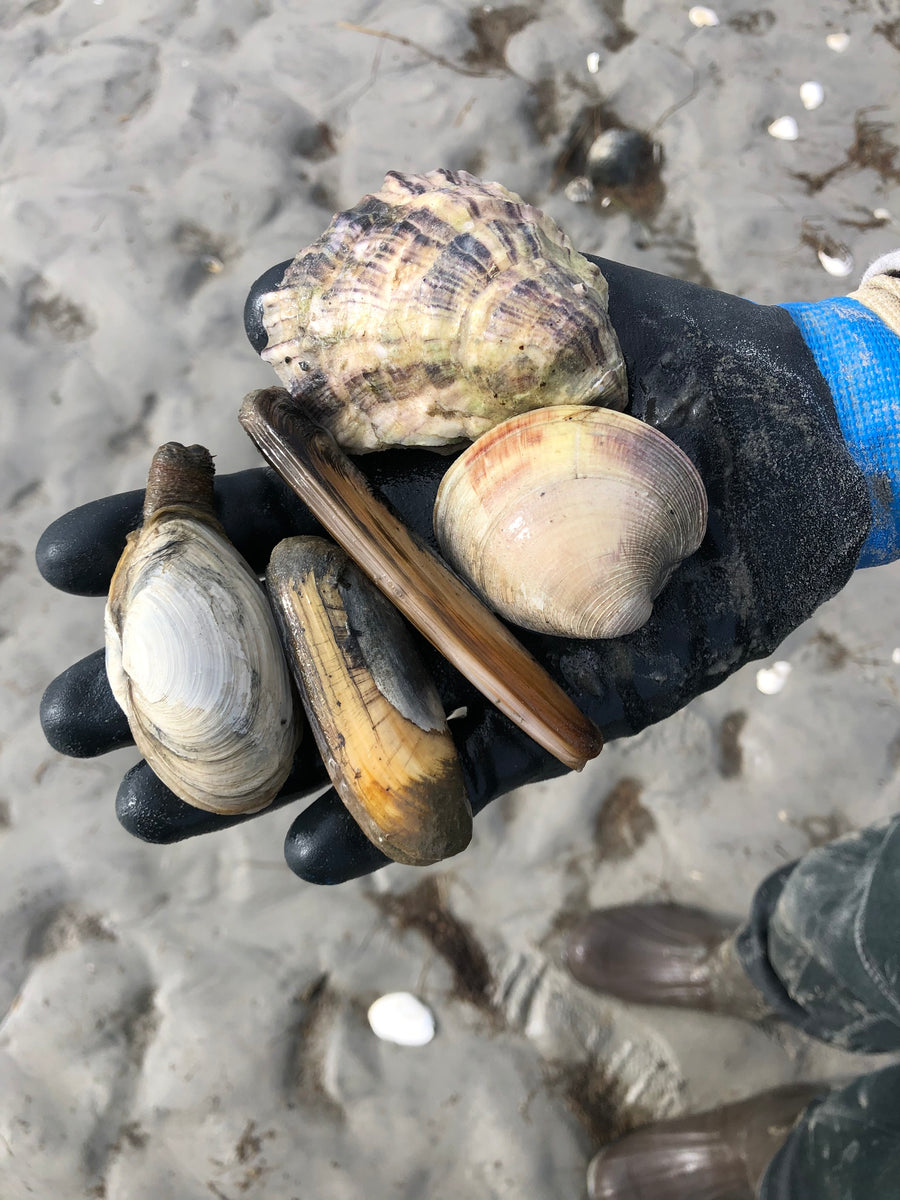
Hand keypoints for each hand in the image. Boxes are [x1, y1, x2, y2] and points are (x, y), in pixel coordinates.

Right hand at [37, 257, 875, 883]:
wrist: (796, 434)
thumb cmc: (663, 356)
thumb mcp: (524, 304)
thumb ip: (396, 310)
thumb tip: (254, 310)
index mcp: (390, 481)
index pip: (245, 511)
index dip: (151, 536)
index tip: (58, 560)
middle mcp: (414, 572)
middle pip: (272, 631)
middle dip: (167, 676)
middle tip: (68, 718)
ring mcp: (476, 647)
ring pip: (343, 718)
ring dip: (246, 774)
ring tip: (146, 811)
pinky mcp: (555, 707)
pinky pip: (464, 768)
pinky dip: (394, 807)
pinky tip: (310, 850)